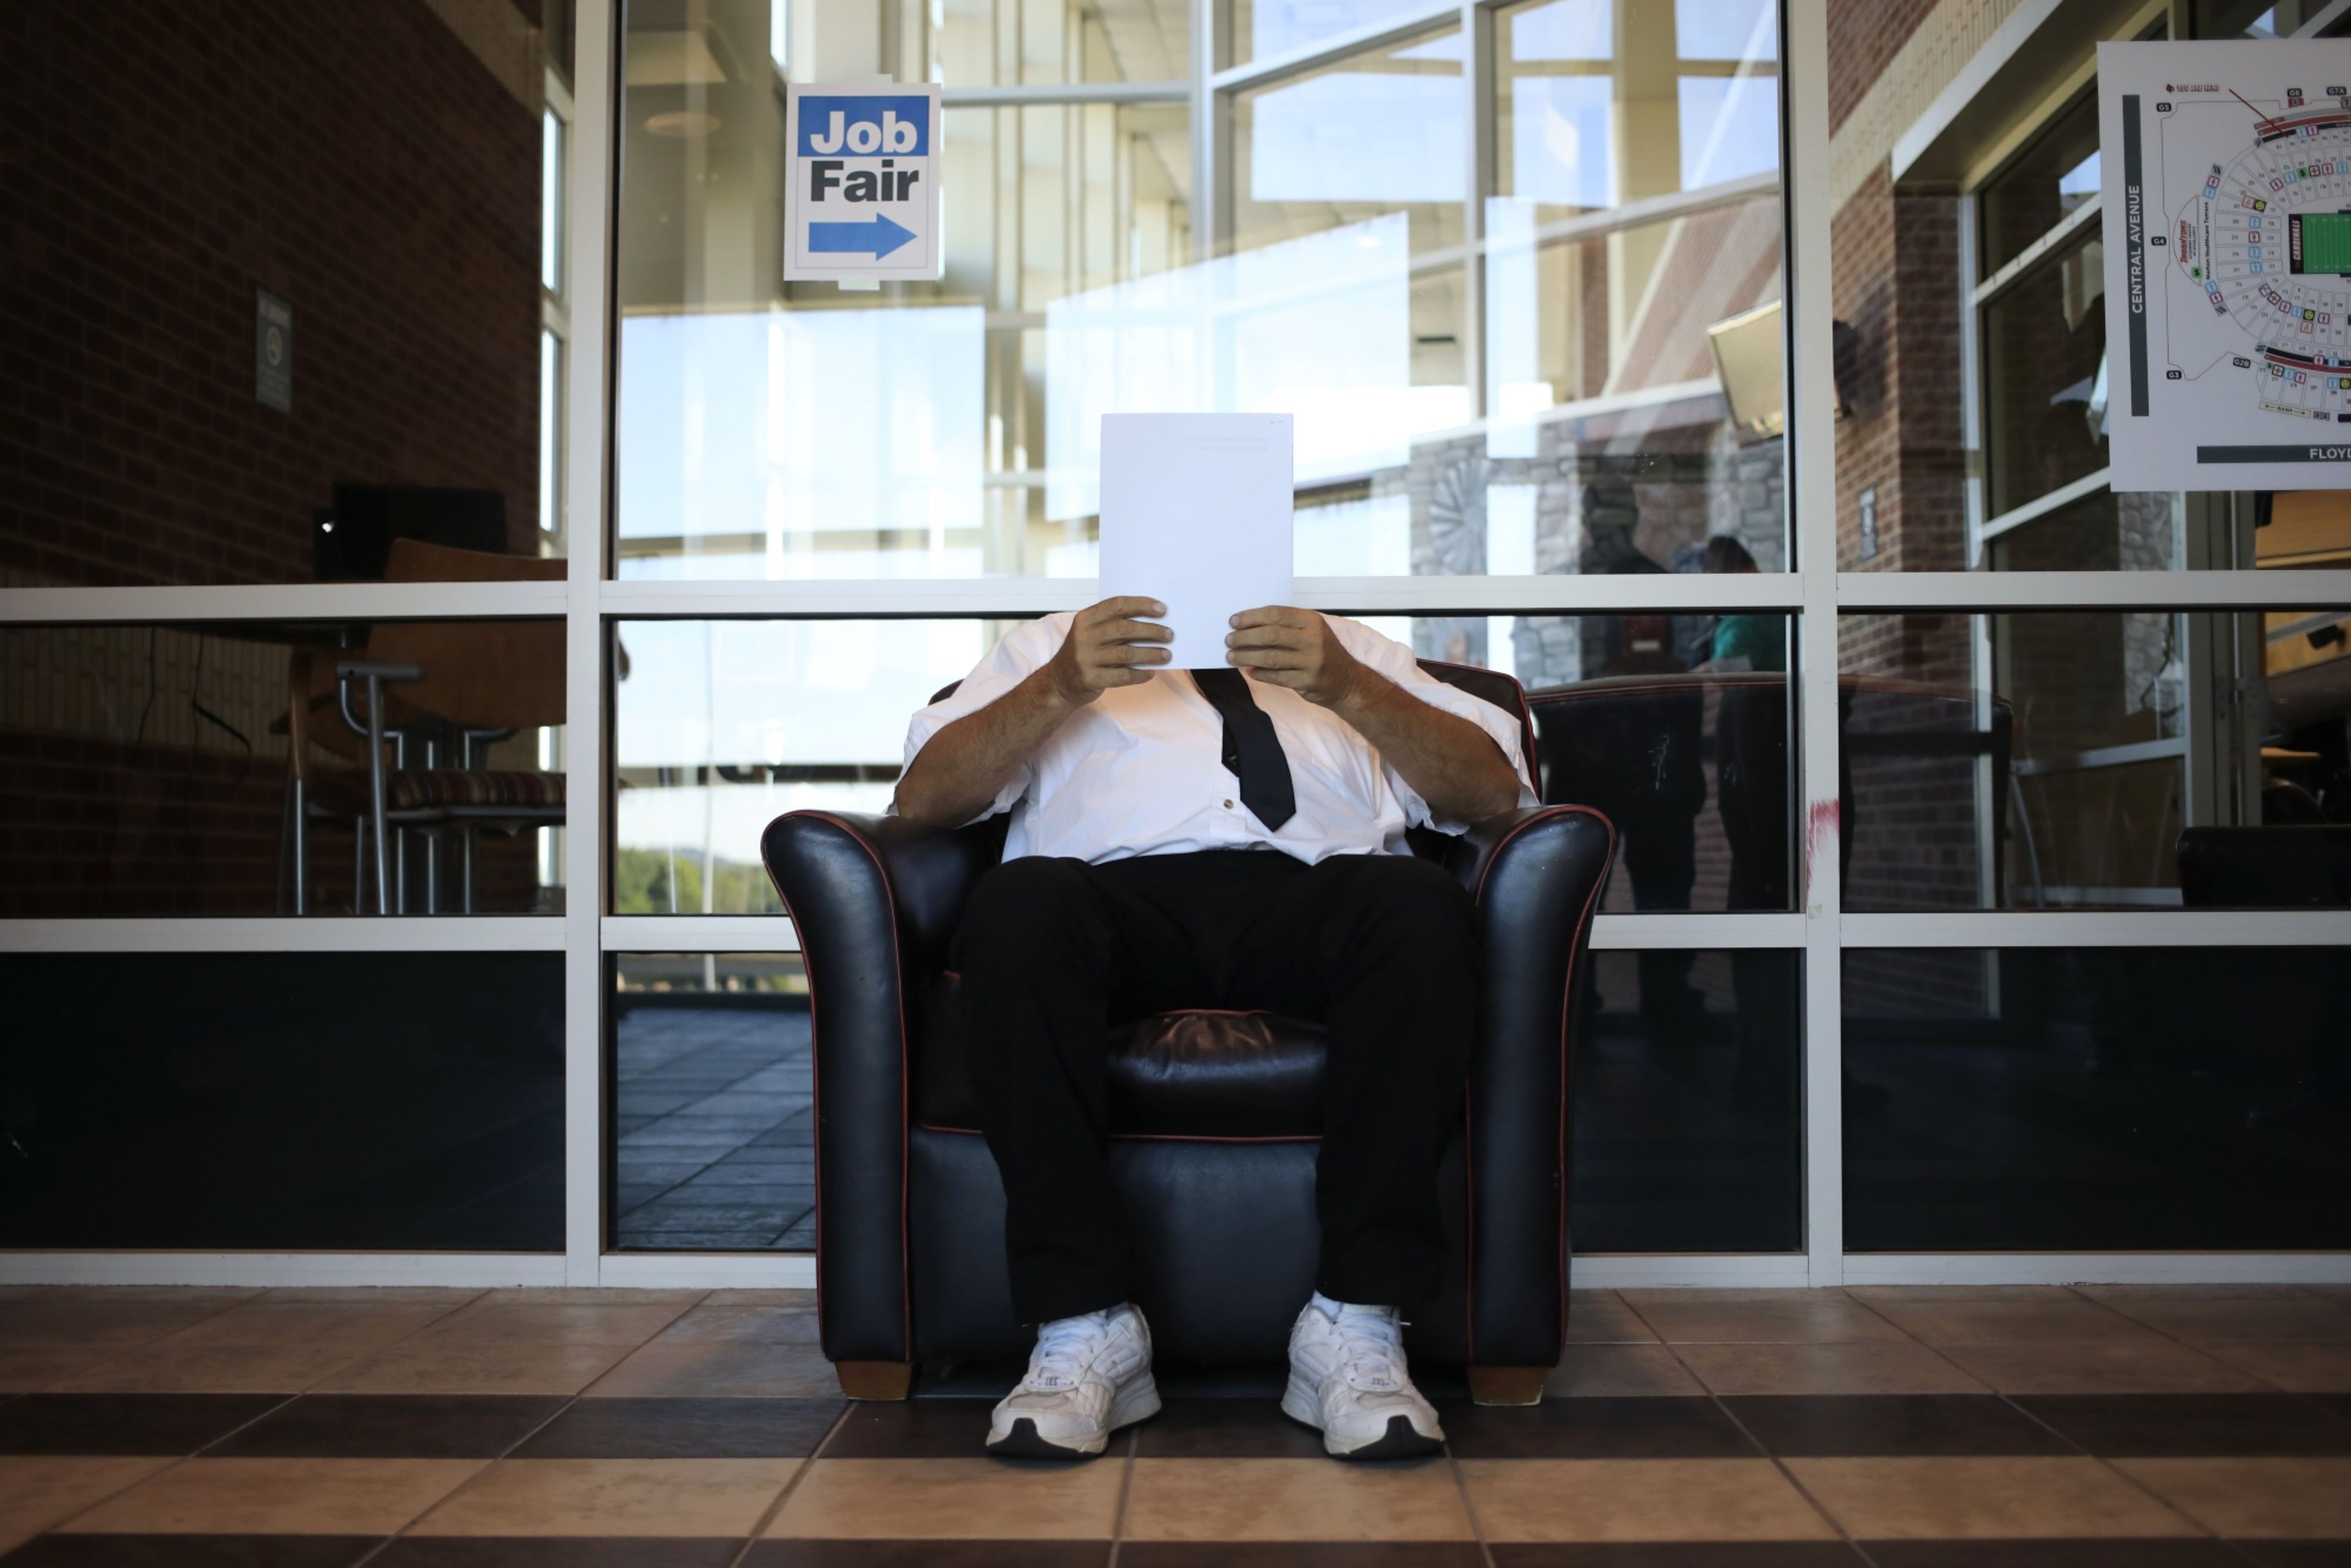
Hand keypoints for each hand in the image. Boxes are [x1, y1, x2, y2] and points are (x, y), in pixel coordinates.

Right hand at [1046, 596, 1171, 705]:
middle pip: (1124, 629)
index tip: (1162, 609)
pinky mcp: (1090, 679)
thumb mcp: (1090, 633)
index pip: (1117, 605)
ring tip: (1166, 654)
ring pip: (1126, 653)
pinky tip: (1151, 673)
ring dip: (1151, 654)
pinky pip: (1122, 676)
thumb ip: (1113, 625)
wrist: (1058, 683)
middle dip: (1151, 631)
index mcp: (1085, 619)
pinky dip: (1140, 674)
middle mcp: (1084, 636)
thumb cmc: (1083, 654)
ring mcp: (1086, 658)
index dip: (1141, 605)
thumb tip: (1152, 621)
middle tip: (1169, 634)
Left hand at [1225, 607, 1367, 708]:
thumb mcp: (1312, 632)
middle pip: (1271, 635)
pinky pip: (1276, 676)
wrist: (1347, 681)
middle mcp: (1313, 639)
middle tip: (1229, 640)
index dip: (1252, 617)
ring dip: (1246, 656)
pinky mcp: (1307, 681)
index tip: (1234, 621)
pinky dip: (1259, 673)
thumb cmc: (1324, 653)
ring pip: (1270, 657)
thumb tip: (1249, 627)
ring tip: (1231, 656)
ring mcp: (1311, 661)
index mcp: (1312, 621)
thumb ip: (1286, 627)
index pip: (1276, 615)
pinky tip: (1249, 670)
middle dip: (1245, 637)